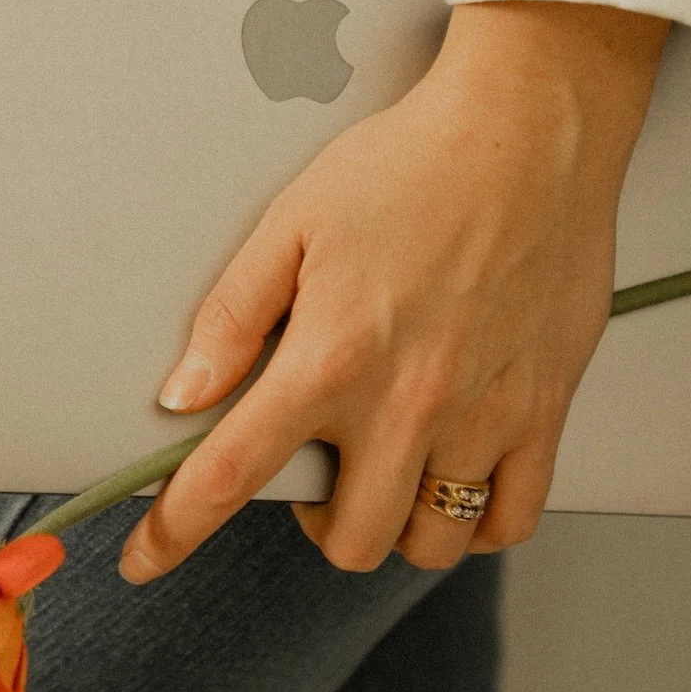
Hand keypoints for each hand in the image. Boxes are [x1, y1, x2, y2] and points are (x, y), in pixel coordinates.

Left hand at [120, 1, 667, 580]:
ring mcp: (482, 415)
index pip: (231, 475)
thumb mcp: (291, 223)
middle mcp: (407, 402)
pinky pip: (510, 518)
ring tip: (382, 476)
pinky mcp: (544, 410)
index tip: (146, 560)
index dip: (174, 532)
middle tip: (312, 475)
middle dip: (312, 524)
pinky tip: (453, 482)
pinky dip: (476, 521)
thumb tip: (183, 393)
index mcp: (331, 357)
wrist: (529, 131)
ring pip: (428, 541)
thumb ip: (232, 318)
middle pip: (346, 539)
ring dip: (392, 526)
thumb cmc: (411, 164)